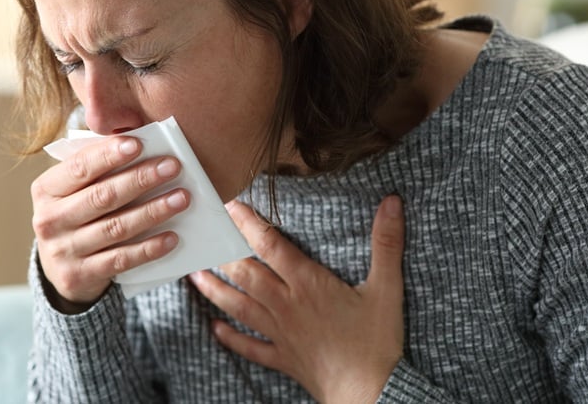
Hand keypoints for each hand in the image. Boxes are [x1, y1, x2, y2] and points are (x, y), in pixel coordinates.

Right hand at [31, 136, 190, 312]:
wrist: (59, 267)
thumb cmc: (76, 214)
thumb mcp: (73, 190)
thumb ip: (96, 168)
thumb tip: (138, 144)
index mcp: (46, 190)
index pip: (79, 167)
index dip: (108, 155)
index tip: (138, 144)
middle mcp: (49, 220)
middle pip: (102, 196)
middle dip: (140, 179)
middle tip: (172, 166)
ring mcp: (62, 251)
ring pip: (115, 228)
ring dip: (153, 211)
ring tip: (181, 198)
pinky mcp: (78, 276)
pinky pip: (120, 259)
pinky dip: (148, 248)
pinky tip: (171, 237)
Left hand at [190, 196, 405, 402]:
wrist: (369, 393)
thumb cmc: (378, 342)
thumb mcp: (387, 288)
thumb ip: (386, 243)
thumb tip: (392, 202)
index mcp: (308, 284)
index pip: (270, 246)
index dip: (248, 224)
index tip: (230, 206)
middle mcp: (286, 305)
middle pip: (246, 274)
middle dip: (223, 253)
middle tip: (205, 236)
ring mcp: (281, 333)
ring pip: (239, 307)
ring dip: (215, 290)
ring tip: (195, 276)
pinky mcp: (282, 357)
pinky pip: (250, 347)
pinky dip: (231, 337)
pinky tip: (215, 328)